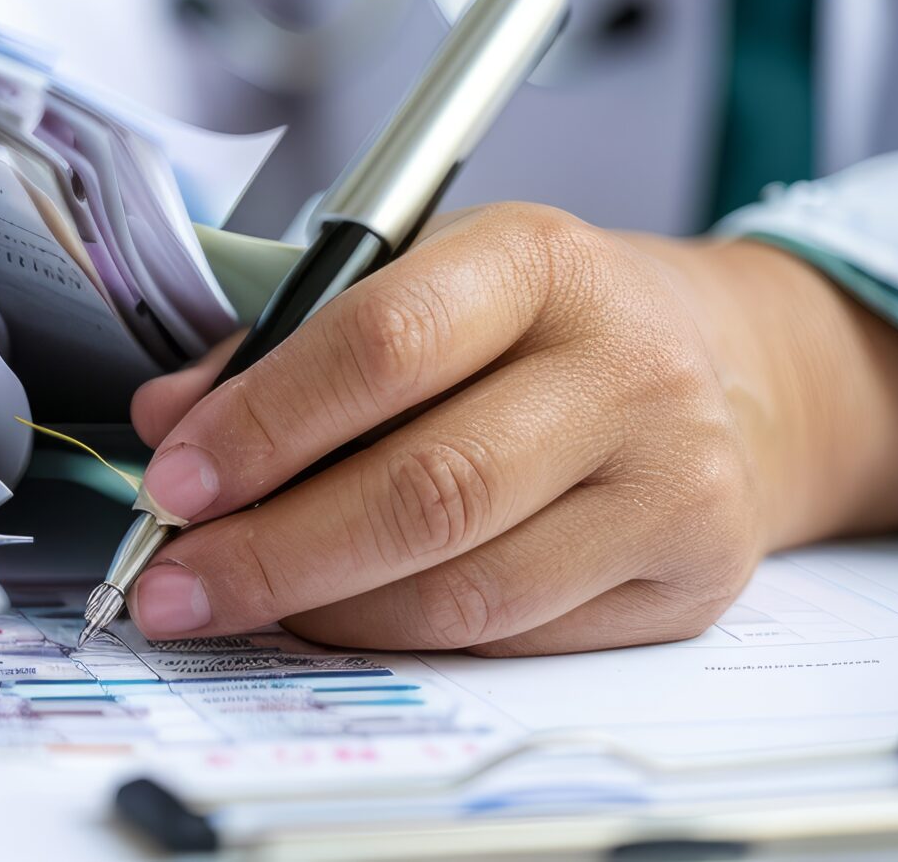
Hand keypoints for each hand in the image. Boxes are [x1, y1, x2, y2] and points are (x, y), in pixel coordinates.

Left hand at [124, 203, 897, 654]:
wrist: (727, 364)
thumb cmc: (537, 319)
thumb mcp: (421, 275)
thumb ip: (287, 340)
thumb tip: (170, 420)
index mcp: (538, 260)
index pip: (382, 346)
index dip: (262, 424)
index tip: (172, 480)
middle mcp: (624, 367)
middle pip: (426, 488)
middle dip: (272, 549)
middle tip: (170, 582)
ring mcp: (673, 480)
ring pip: (468, 585)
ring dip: (323, 609)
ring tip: (229, 605)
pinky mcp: (691, 577)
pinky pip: (515, 635)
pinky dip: (400, 636)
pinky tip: (331, 619)